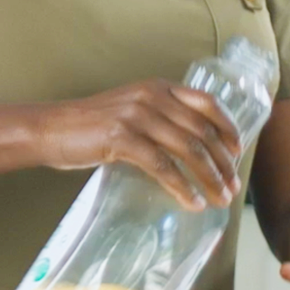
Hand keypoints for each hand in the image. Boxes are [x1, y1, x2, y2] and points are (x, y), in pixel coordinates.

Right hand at [35, 79, 242, 209]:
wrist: (51, 129)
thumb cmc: (92, 126)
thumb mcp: (132, 110)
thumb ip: (161, 117)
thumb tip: (195, 146)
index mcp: (159, 87)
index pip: (207, 103)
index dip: (228, 128)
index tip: (238, 152)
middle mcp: (153, 96)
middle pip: (202, 131)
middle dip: (223, 163)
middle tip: (232, 188)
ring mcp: (138, 116)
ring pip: (188, 150)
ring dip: (209, 178)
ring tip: (219, 200)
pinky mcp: (122, 138)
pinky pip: (163, 166)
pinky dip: (182, 187)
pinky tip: (192, 202)